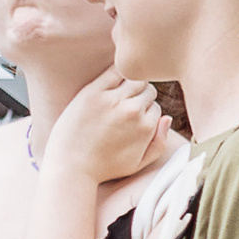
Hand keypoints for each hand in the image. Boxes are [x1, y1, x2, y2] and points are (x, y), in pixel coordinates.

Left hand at [44, 72, 170, 184]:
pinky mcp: (93, 92)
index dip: (147, 112)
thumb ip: (160, 143)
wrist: (71, 166)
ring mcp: (112, 100)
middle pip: (148, 91)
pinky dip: (118, 71)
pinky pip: (114, 70)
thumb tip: (168, 118)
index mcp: (146, 127)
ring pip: (135, 78)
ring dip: (131, 83)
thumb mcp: (139, 164)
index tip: (134, 118)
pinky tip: (113, 77)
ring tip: (120, 92)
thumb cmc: (104, 167)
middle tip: (127, 104)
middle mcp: (132, 111)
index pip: (156, 107)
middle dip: (142, 97)